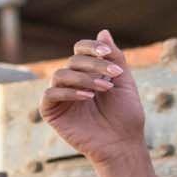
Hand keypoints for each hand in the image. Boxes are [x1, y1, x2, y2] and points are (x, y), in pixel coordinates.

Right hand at [38, 28, 145, 167]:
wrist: (122, 145)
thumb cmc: (126, 116)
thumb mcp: (124, 82)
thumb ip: (115, 57)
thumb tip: (103, 31)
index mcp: (88, 73)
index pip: (80, 50)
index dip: (91, 47)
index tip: (107, 53)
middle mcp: (72, 82)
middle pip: (73, 61)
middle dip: (94, 65)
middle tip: (113, 76)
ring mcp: (61, 97)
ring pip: (60, 74)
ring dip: (83, 78)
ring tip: (103, 89)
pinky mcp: (52, 112)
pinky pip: (51, 94)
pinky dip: (68, 92)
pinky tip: (87, 97)